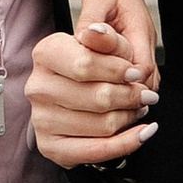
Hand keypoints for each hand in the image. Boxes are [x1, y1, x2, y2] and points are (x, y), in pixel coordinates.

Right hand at [29, 0, 159, 169]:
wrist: (75, 88)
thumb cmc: (94, 62)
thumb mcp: (106, 41)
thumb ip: (106, 36)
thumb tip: (95, 31)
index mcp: (45, 53)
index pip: (85, 65)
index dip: (118, 71)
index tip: (136, 74)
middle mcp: (38, 86)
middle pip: (98, 98)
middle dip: (130, 97)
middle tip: (145, 94)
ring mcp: (41, 118)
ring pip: (102, 125)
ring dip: (130, 117)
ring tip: (139, 108)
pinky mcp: (50, 146)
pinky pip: (96, 151)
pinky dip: (127, 143)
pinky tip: (143, 133)